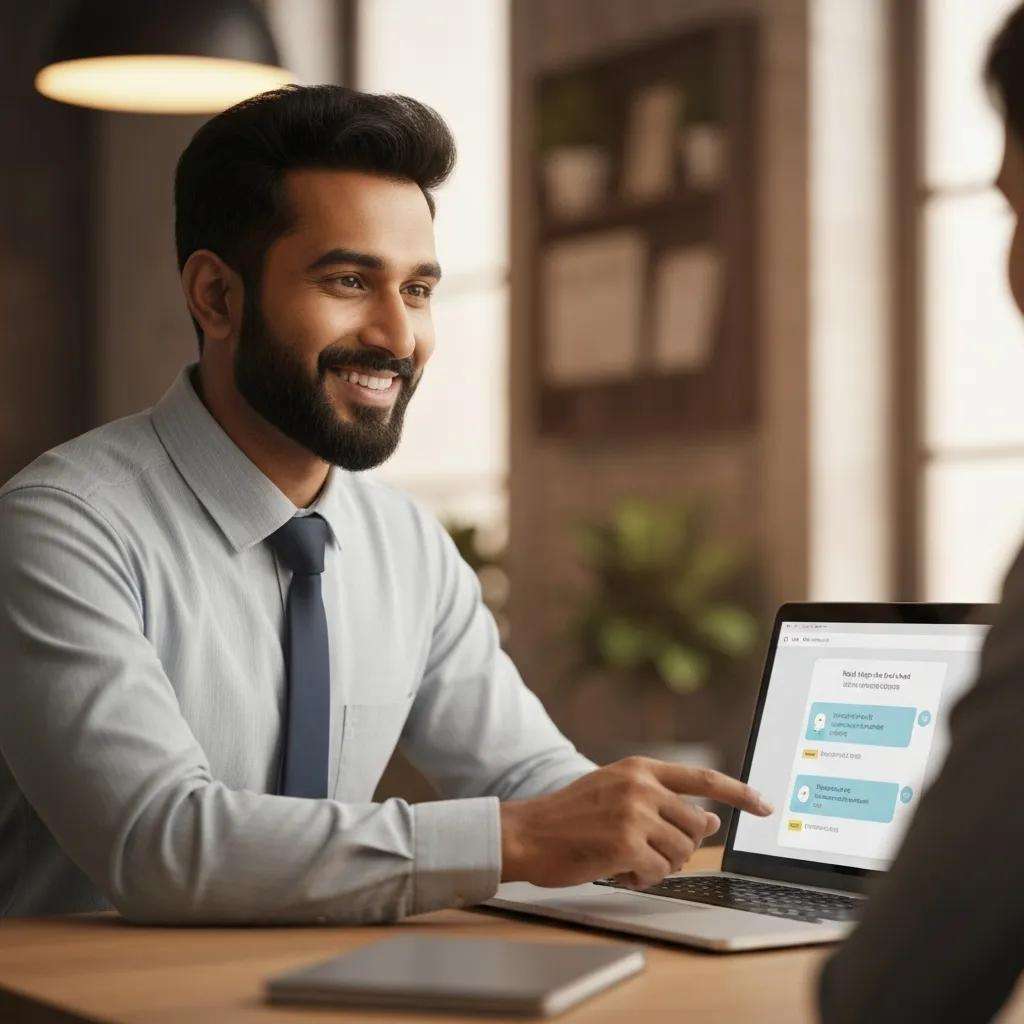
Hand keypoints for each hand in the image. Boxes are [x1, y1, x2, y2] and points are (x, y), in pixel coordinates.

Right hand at [499, 756, 772, 890]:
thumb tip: (710, 820)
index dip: (739, 792)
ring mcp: (634, 813)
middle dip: (680, 846)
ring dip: (660, 864)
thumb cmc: (570, 816)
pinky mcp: (627, 844)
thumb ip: (663, 803)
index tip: (764, 803)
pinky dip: (644, 878)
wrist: (528, 832)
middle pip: (695, 826)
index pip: (702, 777)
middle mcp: (641, 785)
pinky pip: (659, 871)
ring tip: (628, 859)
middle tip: (649, 852)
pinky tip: (619, 870)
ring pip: (681, 852)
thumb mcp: (617, 794)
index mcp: (639, 768)